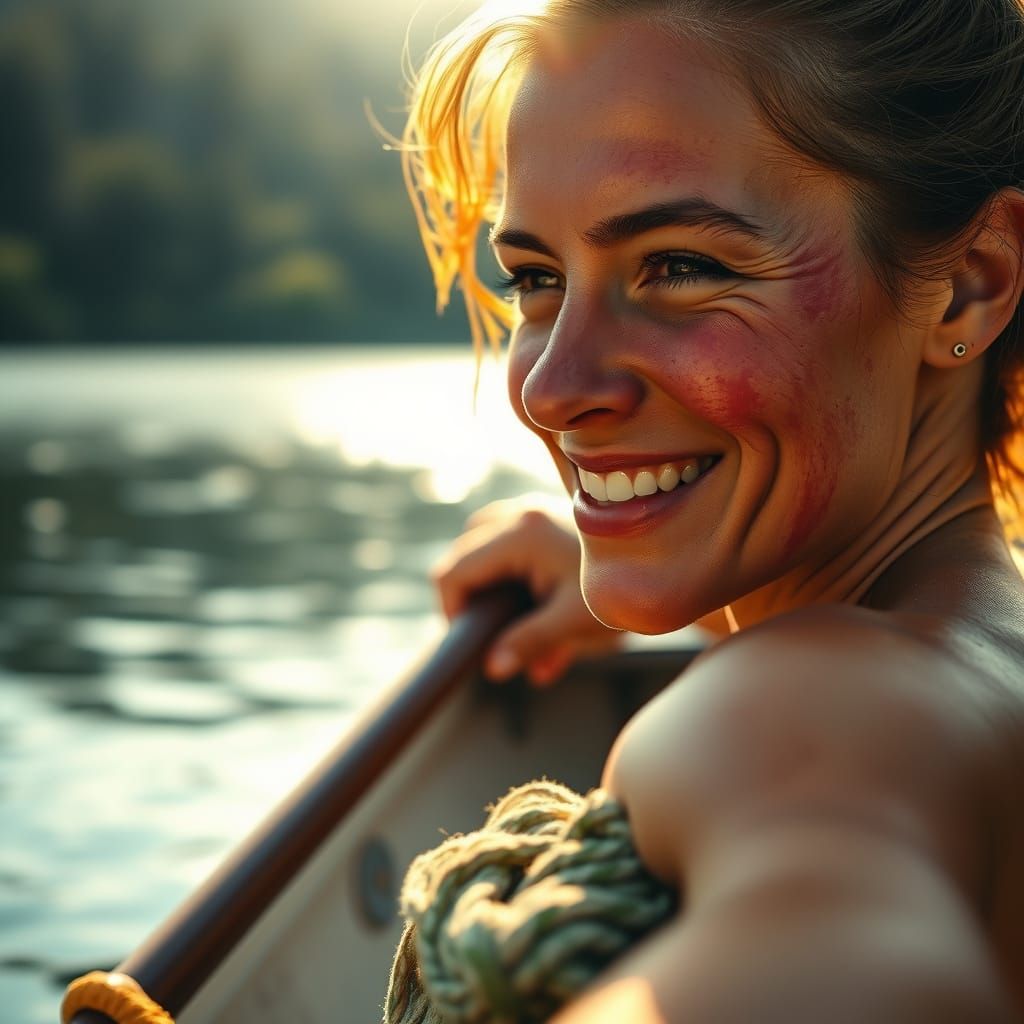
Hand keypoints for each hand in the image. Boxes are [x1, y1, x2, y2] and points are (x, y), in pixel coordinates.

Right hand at [433, 497, 623, 684]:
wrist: (671, 559)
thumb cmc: (626, 588)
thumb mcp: (576, 622)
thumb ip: (530, 643)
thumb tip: (491, 668)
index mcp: (522, 536)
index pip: (455, 571)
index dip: (452, 611)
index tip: (473, 643)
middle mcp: (520, 515)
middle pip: (462, 554)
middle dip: (472, 600)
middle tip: (492, 637)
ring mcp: (533, 511)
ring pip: (481, 545)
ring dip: (489, 585)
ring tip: (511, 622)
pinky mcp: (546, 518)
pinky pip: (505, 540)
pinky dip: (508, 572)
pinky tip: (533, 605)